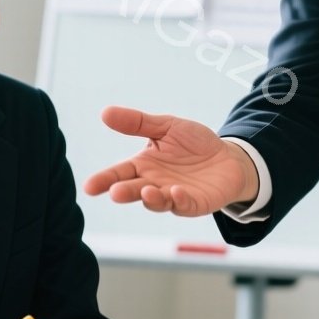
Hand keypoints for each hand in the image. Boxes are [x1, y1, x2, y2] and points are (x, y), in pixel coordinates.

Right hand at [82, 107, 257, 215]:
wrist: (228, 157)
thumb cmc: (194, 144)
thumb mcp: (166, 127)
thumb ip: (137, 123)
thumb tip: (105, 112)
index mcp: (144, 165)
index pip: (120, 173)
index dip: (104, 180)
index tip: (89, 187)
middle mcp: (155, 184)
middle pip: (135, 190)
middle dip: (124, 192)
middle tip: (115, 192)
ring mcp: (174, 196)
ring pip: (157, 201)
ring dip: (152, 199)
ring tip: (147, 191)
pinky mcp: (194, 204)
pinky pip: (184, 205)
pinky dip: (179, 200)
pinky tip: (176, 192)